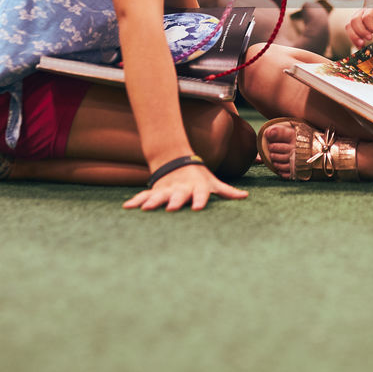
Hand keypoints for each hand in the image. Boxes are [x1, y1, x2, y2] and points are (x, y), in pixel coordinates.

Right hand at [122, 164, 247, 211]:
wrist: (178, 162)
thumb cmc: (199, 178)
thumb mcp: (213, 183)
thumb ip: (227, 191)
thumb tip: (245, 196)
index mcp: (197, 187)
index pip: (200, 193)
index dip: (200, 200)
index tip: (198, 208)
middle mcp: (181, 188)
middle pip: (178, 195)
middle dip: (174, 201)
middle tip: (171, 208)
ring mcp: (167, 188)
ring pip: (159, 195)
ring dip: (153, 202)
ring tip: (146, 209)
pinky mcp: (155, 190)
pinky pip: (144, 195)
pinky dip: (136, 201)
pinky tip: (127, 207)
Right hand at [346, 3, 372, 47]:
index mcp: (371, 10)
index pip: (367, 17)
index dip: (371, 26)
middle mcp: (361, 13)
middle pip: (355, 20)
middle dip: (361, 32)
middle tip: (369, 38)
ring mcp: (355, 18)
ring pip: (349, 26)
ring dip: (354, 37)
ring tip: (362, 45)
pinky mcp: (352, 25)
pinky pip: (349, 32)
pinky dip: (353, 40)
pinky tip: (360, 46)